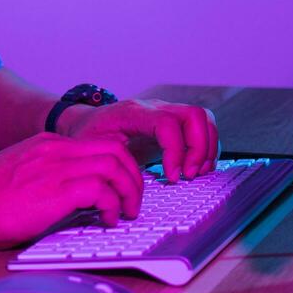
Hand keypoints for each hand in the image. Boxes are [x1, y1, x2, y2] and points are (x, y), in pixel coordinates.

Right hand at [0, 133, 144, 249]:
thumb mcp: (20, 174)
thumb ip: (46, 176)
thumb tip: (73, 197)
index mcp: (47, 145)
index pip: (100, 142)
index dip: (120, 164)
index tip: (123, 184)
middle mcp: (56, 150)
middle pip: (116, 150)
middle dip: (134, 176)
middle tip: (133, 201)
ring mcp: (56, 168)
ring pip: (115, 165)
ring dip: (129, 191)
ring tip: (126, 213)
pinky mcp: (56, 191)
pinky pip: (102, 190)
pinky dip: (113, 205)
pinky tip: (107, 220)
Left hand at [59, 99, 218, 181]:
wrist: (86, 122)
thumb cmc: (88, 135)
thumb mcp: (93, 148)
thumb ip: (110, 162)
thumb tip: (127, 185)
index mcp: (133, 113)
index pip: (167, 123)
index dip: (176, 151)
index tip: (172, 176)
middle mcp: (154, 107)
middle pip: (194, 116)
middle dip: (199, 149)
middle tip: (189, 174)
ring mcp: (166, 112)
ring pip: (203, 119)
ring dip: (206, 148)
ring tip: (195, 172)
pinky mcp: (173, 122)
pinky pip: (201, 127)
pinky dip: (205, 148)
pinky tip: (196, 167)